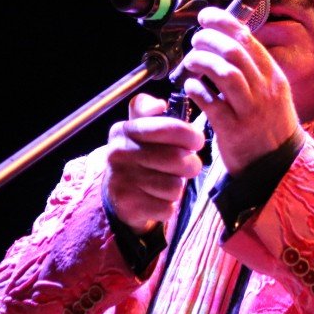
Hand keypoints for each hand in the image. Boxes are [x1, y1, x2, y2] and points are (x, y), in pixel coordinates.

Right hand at [101, 93, 205, 234]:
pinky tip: (159, 200)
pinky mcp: (128, 205)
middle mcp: (119, 153)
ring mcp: (121, 180)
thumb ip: (147, 109)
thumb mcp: (139, 128)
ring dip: (179, 187)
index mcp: (125, 130)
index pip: (169, 128)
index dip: (191, 135)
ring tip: (169, 183)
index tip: (196, 141)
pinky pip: (167, 207)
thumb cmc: (140, 156)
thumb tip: (159, 105)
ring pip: (175, 186)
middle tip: (188, 166)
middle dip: (191, 164)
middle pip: (177, 159)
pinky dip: (169, 206)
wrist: (116, 195)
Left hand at [177, 5, 299, 173]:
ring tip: (191, 62)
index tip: (206, 17)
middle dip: (208, 39)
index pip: (247, 38)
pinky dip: (196, 90)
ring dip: (201, 61)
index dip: (223, 22)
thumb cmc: (269, 125)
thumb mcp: (272, 92)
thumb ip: (253, 69)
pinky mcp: (234, 130)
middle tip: (195, 40)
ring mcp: (250, 110)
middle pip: (233, 51)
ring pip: (224, 72)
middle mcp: (265, 90)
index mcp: (274, 76)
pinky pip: (211, 102)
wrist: (278, 164)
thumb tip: (226, 41)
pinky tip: (190, 87)